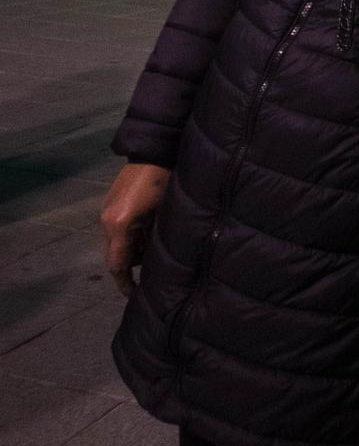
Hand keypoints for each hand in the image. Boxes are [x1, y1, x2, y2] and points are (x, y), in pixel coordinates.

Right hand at [100, 163, 170, 296]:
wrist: (154, 151)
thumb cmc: (165, 181)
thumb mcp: (163, 215)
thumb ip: (154, 240)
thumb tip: (154, 261)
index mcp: (120, 224)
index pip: (117, 264)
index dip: (124, 282)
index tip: (134, 294)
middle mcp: (107, 220)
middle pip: (114, 255)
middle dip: (130, 265)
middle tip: (150, 269)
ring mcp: (106, 211)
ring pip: (115, 243)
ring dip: (132, 249)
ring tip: (153, 245)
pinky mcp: (109, 204)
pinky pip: (116, 229)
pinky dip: (130, 236)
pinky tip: (146, 231)